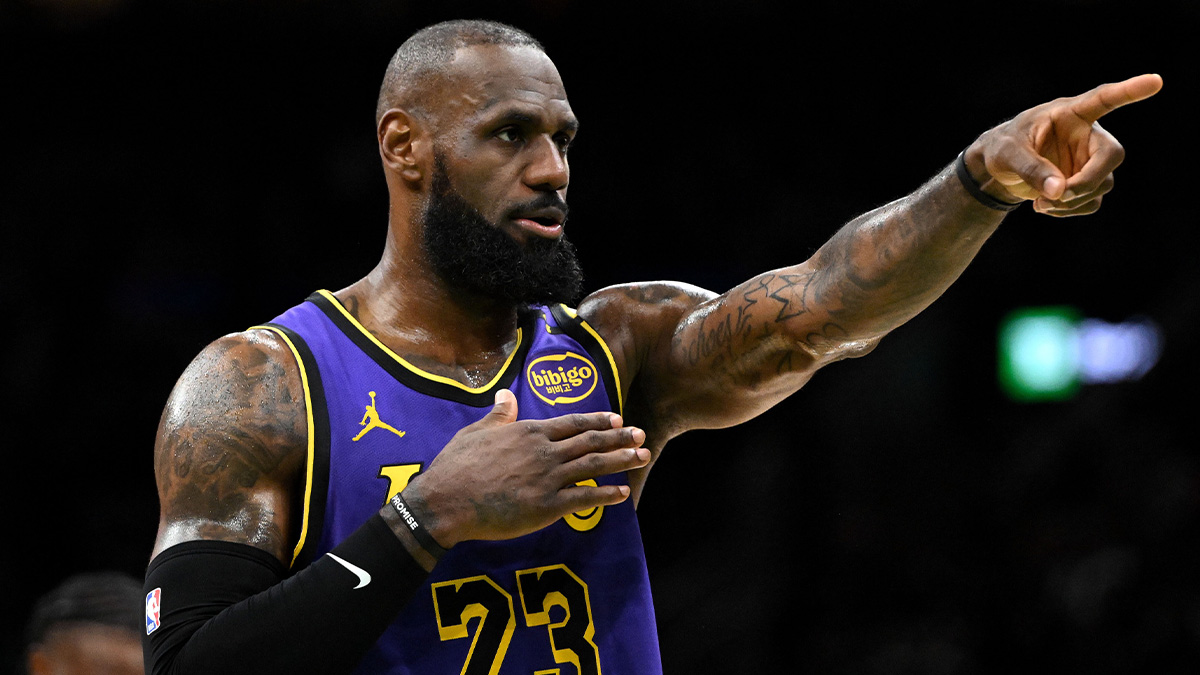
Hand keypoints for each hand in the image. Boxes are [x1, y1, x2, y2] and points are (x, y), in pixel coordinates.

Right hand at [403, 389, 649, 547]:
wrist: (446, 501)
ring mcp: (547, 479)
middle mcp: (543, 452)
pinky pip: (584, 498)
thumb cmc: (456, 467)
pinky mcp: (546, 507)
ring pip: (593, 466)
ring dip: (621, 461)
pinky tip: (623, 494)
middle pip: (590, 442)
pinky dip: (606, 495)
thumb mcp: (475, 433)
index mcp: (528, 432)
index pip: (571, 423)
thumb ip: (497, 416)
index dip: (597, 421)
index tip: (617, 419)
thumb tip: (505, 397)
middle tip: (641, 435)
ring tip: (643, 457)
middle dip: (619, 438)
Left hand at [964, 73, 1161, 216]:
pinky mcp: (1085, 182)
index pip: (1104, 99)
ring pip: (1103, 184)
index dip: (1129, 91)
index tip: (1155, 80)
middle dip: (1088, 180)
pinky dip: (1071, 210)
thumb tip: (1060, 191)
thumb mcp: (1007, 154)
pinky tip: (1046, 207)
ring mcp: (1089, 160)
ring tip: (1040, 203)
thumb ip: (1031, 168)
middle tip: (1058, 194)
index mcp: (1070, 114)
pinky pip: (1092, 201)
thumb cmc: (1003, 148)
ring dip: (1074, 200)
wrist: (999, 169)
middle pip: (1111, 156)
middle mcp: (1087, 135)